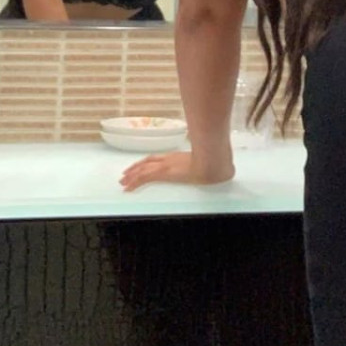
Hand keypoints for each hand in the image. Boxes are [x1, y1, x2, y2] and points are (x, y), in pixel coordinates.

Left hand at [119, 150, 234, 191]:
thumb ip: (212, 163)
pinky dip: (134, 182)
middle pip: (148, 162)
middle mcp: (169, 158)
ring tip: (122, 182)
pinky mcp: (164, 173)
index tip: (139, 167)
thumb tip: (223, 167)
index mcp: (178, 157)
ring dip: (131, 175)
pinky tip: (127, 188)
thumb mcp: (212, 163)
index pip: (158, 158)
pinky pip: (144, 177)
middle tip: (125, 175)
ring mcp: (166, 165)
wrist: (214, 161)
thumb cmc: (216, 162)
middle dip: (136, 168)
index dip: (147, 162)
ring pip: (143, 169)